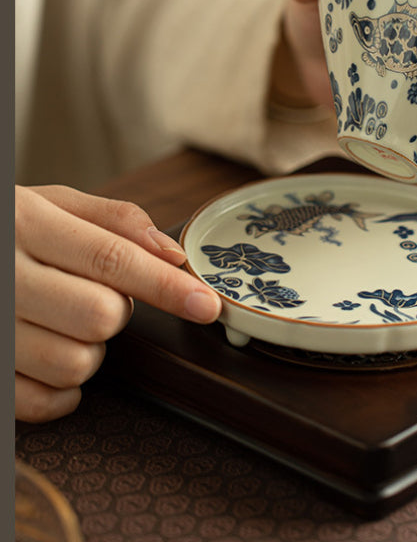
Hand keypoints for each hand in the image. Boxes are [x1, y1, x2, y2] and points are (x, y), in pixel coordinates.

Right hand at [15, 185, 221, 422]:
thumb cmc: (9, 228)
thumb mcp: (52, 203)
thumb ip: (115, 220)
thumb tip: (171, 253)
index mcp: (27, 225)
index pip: (112, 260)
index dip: (167, 287)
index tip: (206, 305)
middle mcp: (4, 277)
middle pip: (99, 316)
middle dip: (116, 312)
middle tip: (94, 294)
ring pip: (76, 363)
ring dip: (90, 350)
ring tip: (66, 322)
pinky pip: (41, 402)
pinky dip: (63, 392)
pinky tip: (55, 361)